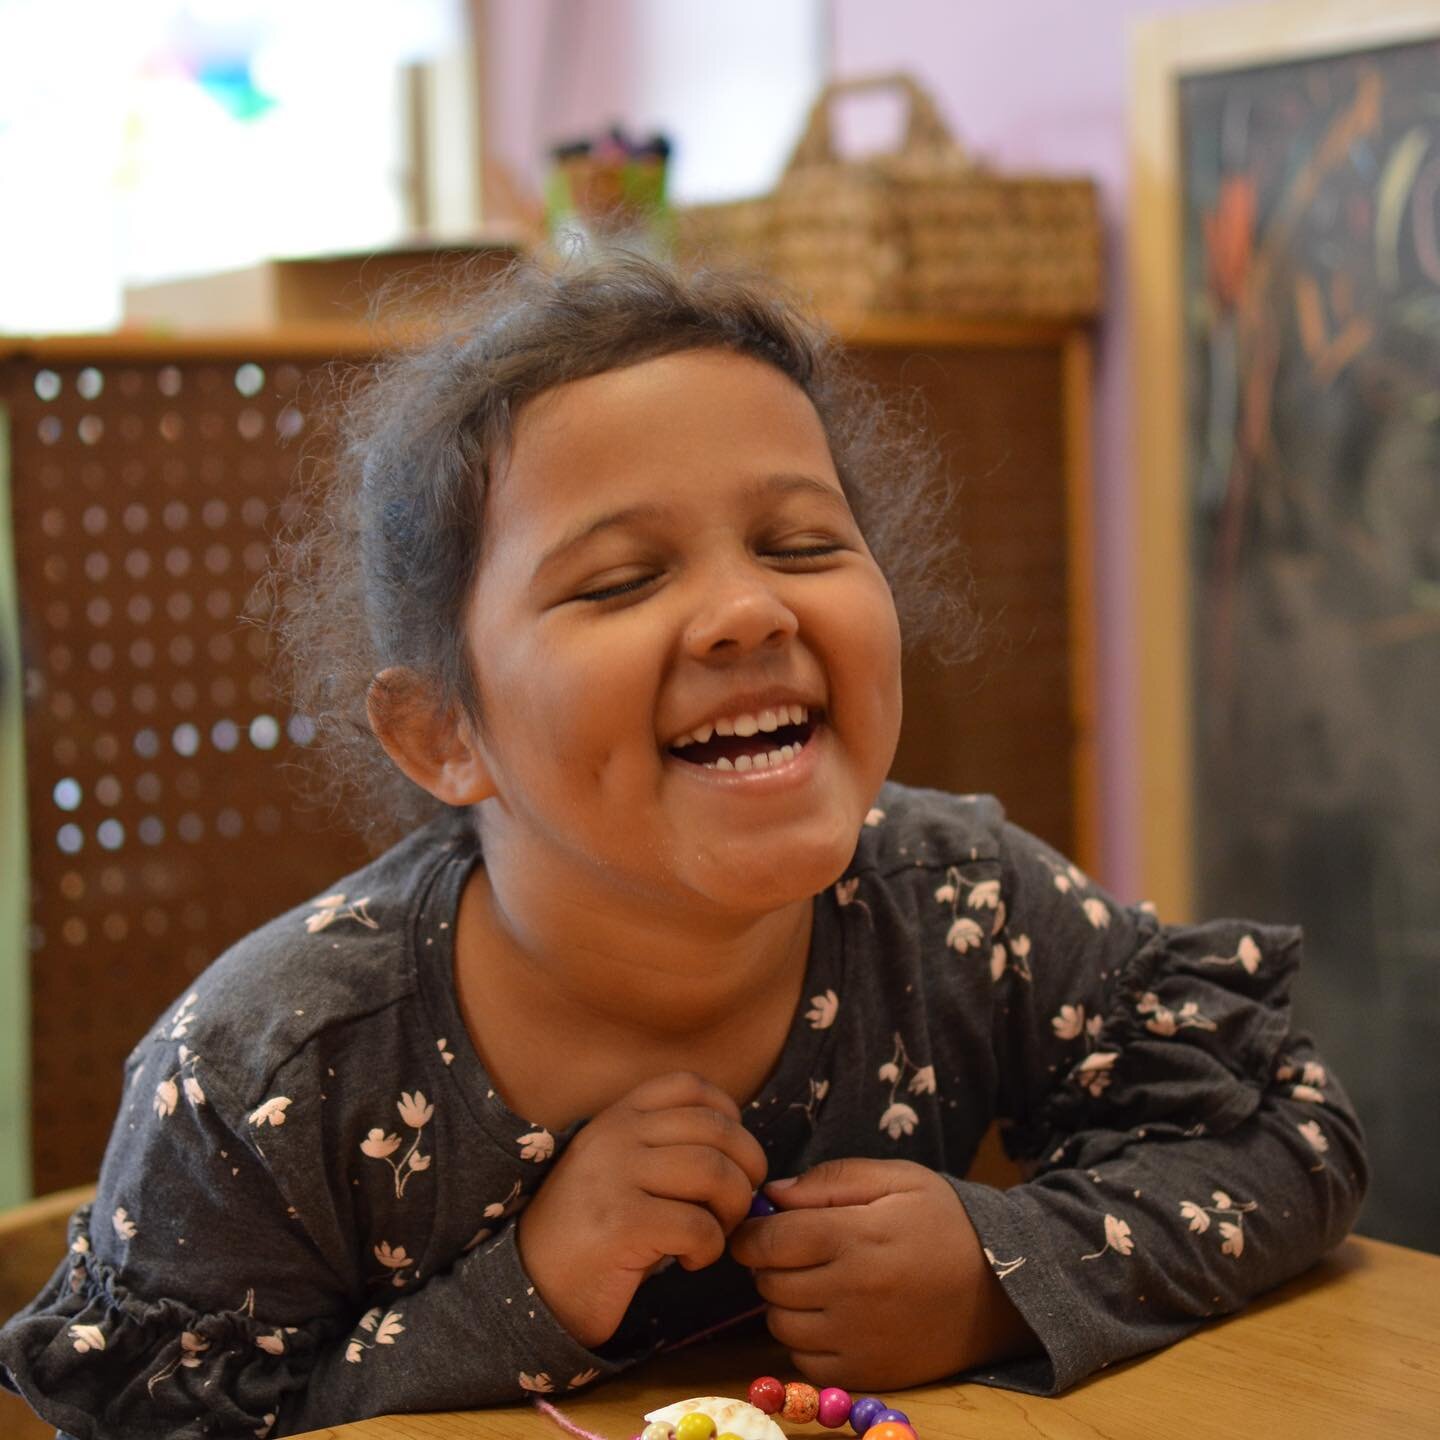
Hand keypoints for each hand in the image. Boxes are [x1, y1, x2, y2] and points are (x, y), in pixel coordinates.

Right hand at [516, 1071, 767, 1347]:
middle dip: (745, 1171)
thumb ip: (670, 1151)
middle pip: (716, 1129)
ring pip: (714, 1172)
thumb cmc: (593, 1234)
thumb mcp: (623, 1172)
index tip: (730, 1159)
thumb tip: (746, 1161)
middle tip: (733, 1209)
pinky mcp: (620, 1223)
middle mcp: (615, 1135)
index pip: (690, 1086)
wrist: (528, 1288)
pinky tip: (690, 1261)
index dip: (729, 1119)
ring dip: (731, 1210)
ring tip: (713, 1235)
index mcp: (617, 1117)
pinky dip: (710, 1249)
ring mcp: (615, 1175)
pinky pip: (697, 1225)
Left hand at [729, 1158, 1035, 1388]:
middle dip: (770, 1263)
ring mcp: (859, 1340)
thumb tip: (773, 1195)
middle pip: (769, 1283)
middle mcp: (851, 1293)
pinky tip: (831, 1314)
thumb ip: (831, 1179)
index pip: (768, 1241)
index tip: (760, 1226)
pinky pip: (805, 1362)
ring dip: (784, 1301)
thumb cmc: (946, 1223)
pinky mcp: (869, 1373)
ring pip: (780, 1325)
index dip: (752, 1232)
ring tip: (815, 1279)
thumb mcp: (898, 1179)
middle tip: (794, 1248)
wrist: (1005, 1289)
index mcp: (855, 1238)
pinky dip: (805, 1340)